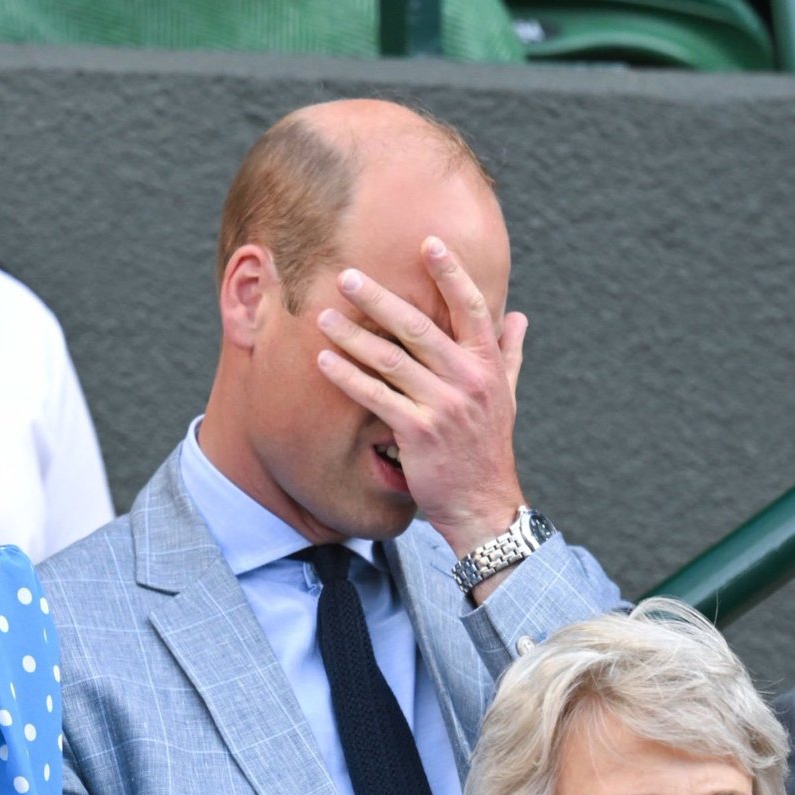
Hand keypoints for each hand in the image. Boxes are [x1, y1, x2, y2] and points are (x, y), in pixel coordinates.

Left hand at [315, 235, 527, 559]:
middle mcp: (467, 380)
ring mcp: (443, 406)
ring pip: (391, 360)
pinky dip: (348, 377)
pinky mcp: (418, 433)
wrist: (483, 505)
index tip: (429, 242)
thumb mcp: (506, 398)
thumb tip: (519, 316)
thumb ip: (508, 354)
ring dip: (353, 335)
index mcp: (487, 366)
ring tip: (323, 316)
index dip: (451, 274)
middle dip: (380, 299)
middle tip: (348, 275)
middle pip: (419, 327)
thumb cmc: (488, 448)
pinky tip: (324, 361)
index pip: (471, 308)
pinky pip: (376, 397)